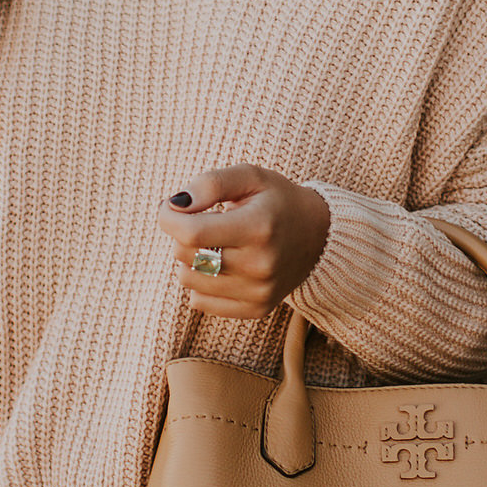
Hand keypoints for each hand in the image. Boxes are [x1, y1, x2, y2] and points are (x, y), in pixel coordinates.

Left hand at [158, 164, 330, 321]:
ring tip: (214, 244)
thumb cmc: (277, 201)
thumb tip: (175, 204)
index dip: (168, 217)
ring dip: (190, 259)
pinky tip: (221, 266)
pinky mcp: (256, 309)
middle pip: (185, 255)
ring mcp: (259, 291)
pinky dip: (201, 282)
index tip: (170, 207)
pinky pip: (200, 302)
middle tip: (203, 221)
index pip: (191, 232)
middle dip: (183, 234)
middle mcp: (260, 264)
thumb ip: (211, 183)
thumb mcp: (250, 177)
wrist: (318, 236)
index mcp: (259, 227)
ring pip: (188, 279)